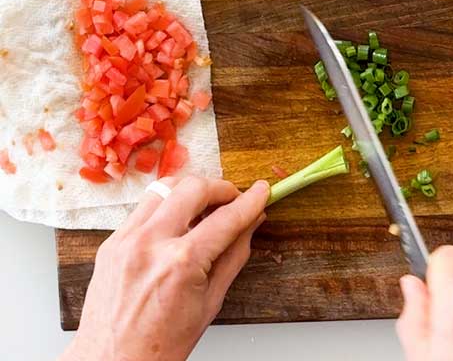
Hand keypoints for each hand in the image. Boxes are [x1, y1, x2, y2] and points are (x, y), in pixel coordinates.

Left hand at [60, 176, 269, 360]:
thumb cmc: (161, 345)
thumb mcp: (211, 302)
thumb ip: (234, 255)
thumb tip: (251, 224)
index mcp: (181, 262)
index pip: (226, 218)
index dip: (250, 201)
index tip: (261, 191)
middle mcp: (151, 243)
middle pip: (194, 188)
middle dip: (221, 188)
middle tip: (233, 199)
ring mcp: (126, 239)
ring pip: (165, 187)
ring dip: (191, 191)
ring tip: (205, 208)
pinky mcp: (111, 241)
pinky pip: (144, 207)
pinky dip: (166, 206)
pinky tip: (177, 223)